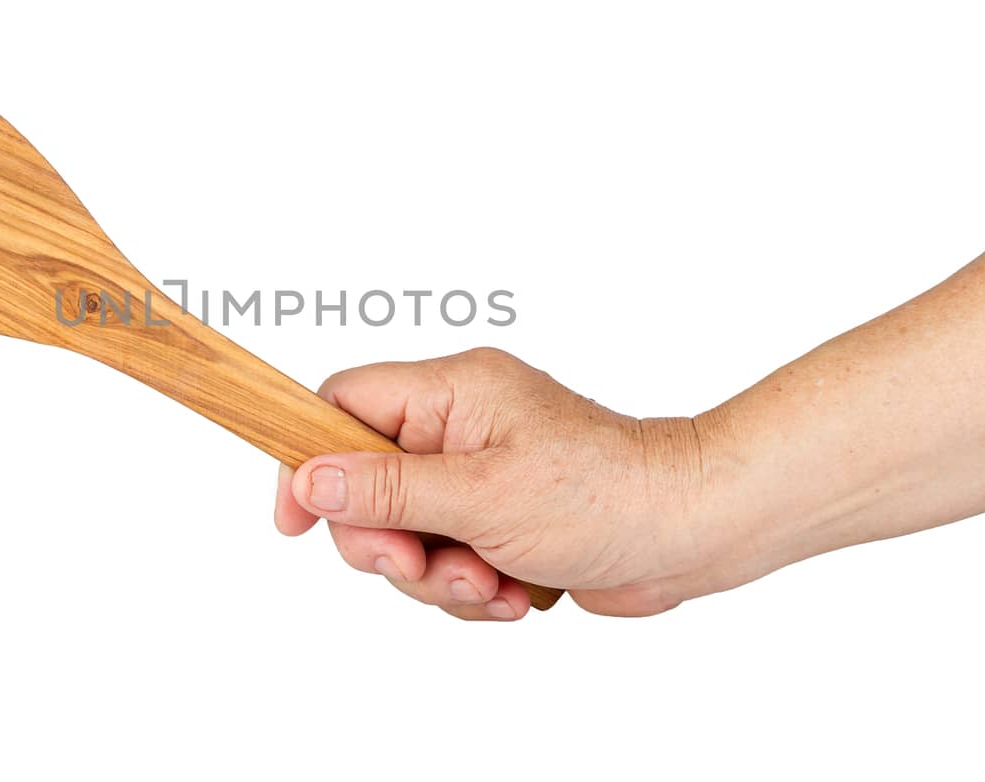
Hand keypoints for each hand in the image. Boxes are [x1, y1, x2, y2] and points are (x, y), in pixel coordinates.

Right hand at [274, 347, 731, 619]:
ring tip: (496, 583)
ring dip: (442, 577)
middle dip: (392, 544)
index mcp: (449, 393)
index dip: (307, 460)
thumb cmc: (603, 492)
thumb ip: (387, 490)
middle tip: (425, 565)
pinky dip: (477, 589)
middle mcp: (457, 427)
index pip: (340, 405)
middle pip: (365, 487)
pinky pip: (448, 563)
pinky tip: (521, 591)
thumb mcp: (479, 496)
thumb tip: (310, 479)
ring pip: (406, 537)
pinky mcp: (499, 522)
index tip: (294, 522)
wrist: (690, 531)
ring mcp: (477, 476)